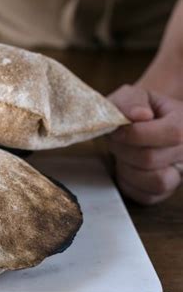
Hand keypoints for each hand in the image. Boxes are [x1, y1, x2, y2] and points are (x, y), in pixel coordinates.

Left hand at [108, 85, 182, 204]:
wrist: (143, 124)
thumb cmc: (139, 110)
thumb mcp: (133, 95)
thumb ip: (132, 100)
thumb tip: (140, 115)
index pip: (170, 133)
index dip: (135, 133)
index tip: (117, 130)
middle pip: (152, 158)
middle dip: (124, 149)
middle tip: (115, 140)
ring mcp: (180, 174)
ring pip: (154, 182)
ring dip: (127, 168)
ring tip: (123, 154)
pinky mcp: (165, 192)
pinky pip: (146, 196)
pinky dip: (129, 183)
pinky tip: (127, 167)